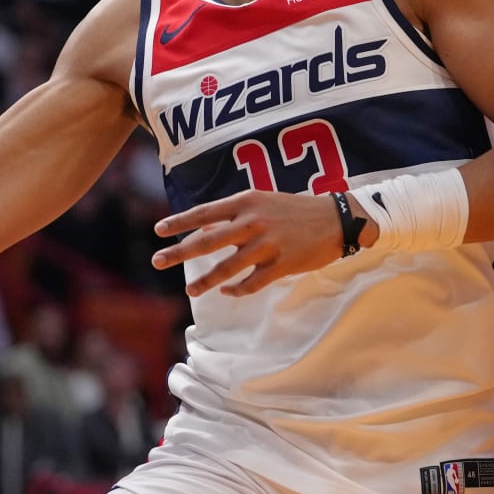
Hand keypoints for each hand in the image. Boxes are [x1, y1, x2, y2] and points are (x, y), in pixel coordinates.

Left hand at [152, 190, 350, 296]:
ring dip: (205, 281)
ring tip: (190, 290)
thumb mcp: (263, 201)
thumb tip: (206, 227)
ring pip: (226, 267)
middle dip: (179, 252)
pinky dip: (237, 289)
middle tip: (157, 261)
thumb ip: (236, 214)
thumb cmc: (295, 209)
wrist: (336, 219)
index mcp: (246, 202)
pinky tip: (227, 291)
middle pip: (207, 241)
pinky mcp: (281, 265)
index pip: (204, 213)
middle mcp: (253, 222)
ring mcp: (267, 245)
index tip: (158, 230)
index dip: (179, 222)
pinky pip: (252, 283)